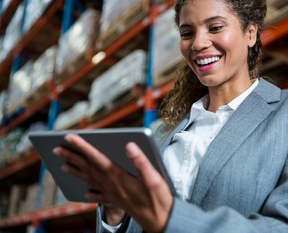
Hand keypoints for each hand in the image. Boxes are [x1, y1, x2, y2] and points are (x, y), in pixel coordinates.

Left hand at [53, 134, 172, 231]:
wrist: (160, 221)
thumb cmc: (158, 199)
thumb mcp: (154, 177)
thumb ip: (140, 161)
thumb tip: (128, 145)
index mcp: (119, 176)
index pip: (96, 158)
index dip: (82, 147)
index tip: (70, 138)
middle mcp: (112, 185)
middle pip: (88, 168)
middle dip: (72, 157)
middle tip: (57, 149)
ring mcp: (113, 195)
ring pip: (90, 181)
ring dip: (76, 172)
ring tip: (63, 166)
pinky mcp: (118, 202)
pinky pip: (100, 196)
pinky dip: (91, 193)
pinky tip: (86, 193)